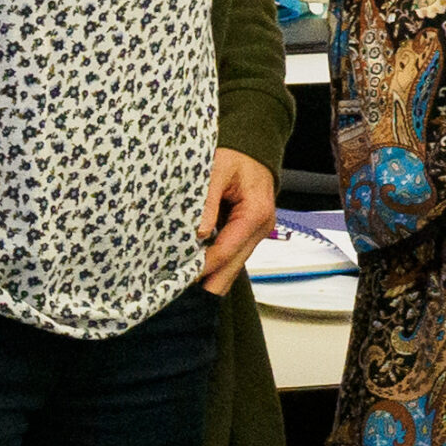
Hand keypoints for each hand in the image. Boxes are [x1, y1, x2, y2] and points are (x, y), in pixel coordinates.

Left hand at [197, 148, 277, 293]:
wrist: (253, 150)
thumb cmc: (236, 156)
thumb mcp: (217, 168)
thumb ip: (208, 199)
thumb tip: (200, 233)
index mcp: (255, 212)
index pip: (227, 249)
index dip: (205, 265)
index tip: (184, 276)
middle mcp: (262, 227)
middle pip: (234, 265)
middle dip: (211, 281)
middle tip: (185, 295)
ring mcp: (258, 232)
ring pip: (235, 264)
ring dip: (214, 275)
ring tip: (188, 287)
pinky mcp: (250, 233)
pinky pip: (234, 254)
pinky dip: (218, 263)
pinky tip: (200, 272)